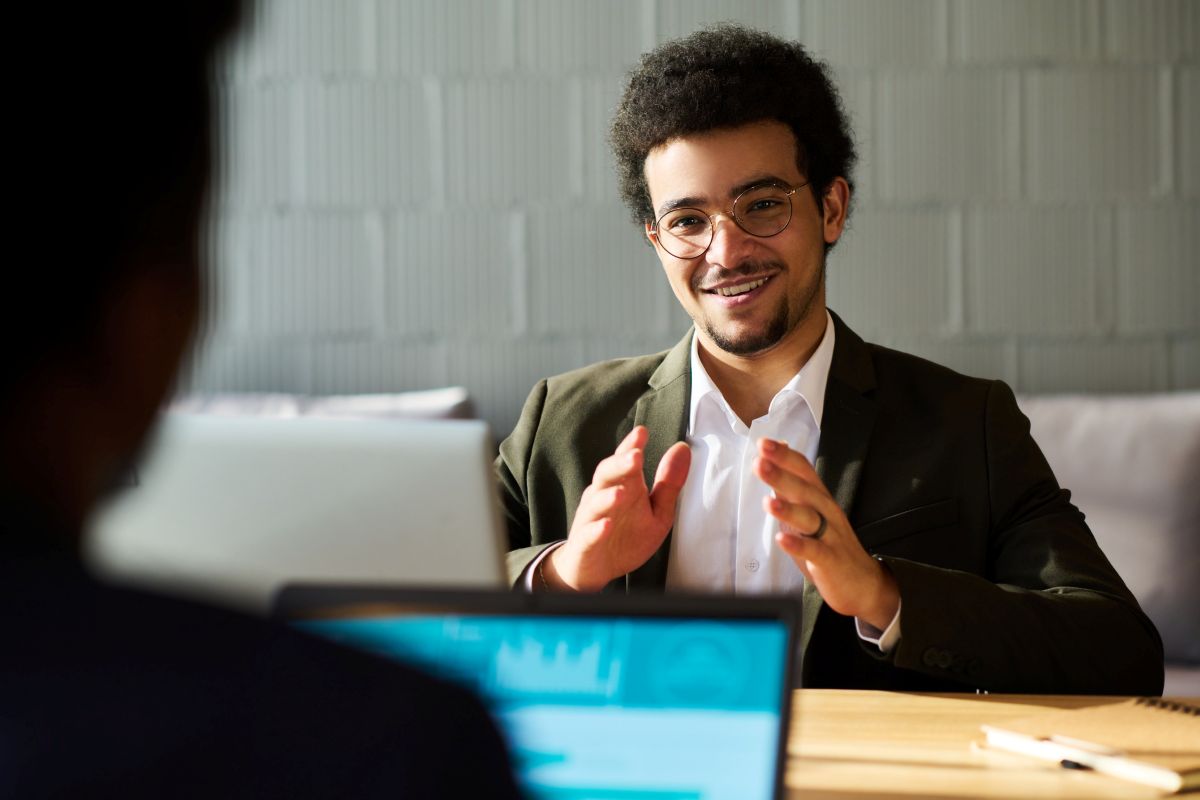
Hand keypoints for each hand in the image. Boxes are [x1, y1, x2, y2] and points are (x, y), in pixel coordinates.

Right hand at [544, 426, 689, 591]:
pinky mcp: (585, 544)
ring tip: (621, 492)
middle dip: (619, 465)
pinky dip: (595, 530)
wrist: (594, 568)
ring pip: (595, 504)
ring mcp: (591, 520)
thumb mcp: (657, 512)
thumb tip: (683, 448)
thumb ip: (669, 484)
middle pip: (606, 475)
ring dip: (607, 498)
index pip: (624, 461)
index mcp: (623, 487)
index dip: (631, 446)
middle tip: (635, 455)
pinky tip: (605, 526)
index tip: (642, 432)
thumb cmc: (626, 536)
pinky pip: (588, 535)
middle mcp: (603, 498)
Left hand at [753, 438, 898, 629]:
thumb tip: (775, 457)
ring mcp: (830, 536)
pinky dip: (798, 545)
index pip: (804, 471)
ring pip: (810, 518)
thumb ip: (791, 487)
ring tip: (768, 501)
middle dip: (782, 475)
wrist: (863, 583)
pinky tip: (782, 540)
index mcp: (820, 499)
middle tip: (760, 462)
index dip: (784, 456)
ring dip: (788, 509)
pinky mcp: (831, 561)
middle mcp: (827, 512)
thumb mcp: (810, 512)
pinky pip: (814, 551)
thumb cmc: (830, 544)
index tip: (763, 442)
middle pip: (805, 489)